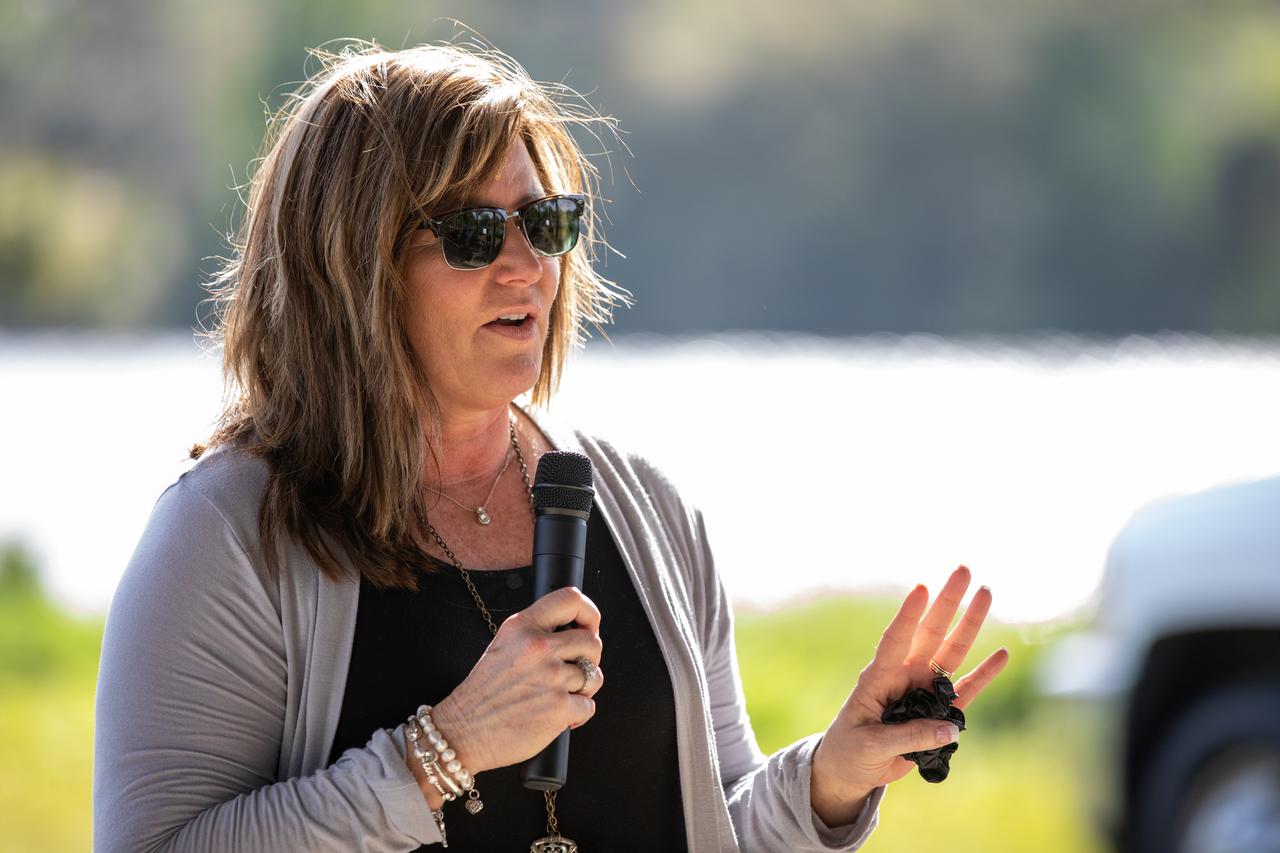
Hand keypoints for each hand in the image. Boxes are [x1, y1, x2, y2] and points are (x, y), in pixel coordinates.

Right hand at [404, 586, 603, 791]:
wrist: (463, 731)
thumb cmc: (484, 692)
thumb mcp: (503, 645)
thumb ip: (536, 632)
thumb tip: (576, 632)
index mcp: (523, 626)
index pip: (570, 599)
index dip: (589, 613)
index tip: (589, 627)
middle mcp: (538, 647)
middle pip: (591, 641)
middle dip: (589, 659)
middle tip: (573, 671)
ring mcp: (550, 677)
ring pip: (594, 676)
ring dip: (584, 689)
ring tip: (563, 695)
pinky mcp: (558, 708)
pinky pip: (588, 706)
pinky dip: (578, 714)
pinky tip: (560, 716)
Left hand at [810, 566, 1009, 825]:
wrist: (851, 769)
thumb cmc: (850, 751)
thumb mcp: (870, 745)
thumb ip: (908, 736)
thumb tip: (950, 727)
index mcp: (878, 677)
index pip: (895, 640)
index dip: (908, 616)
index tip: (922, 588)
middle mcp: (904, 675)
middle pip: (930, 633)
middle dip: (948, 602)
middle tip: (964, 570)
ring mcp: (924, 690)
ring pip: (952, 652)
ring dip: (969, 625)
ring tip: (986, 593)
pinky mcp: (939, 713)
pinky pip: (966, 689)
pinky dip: (984, 673)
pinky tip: (1001, 654)